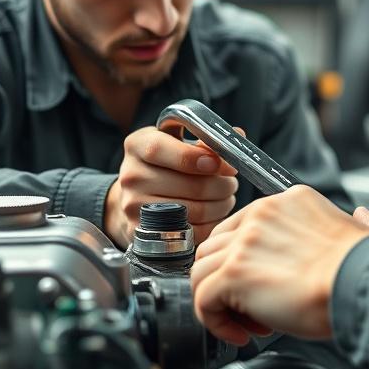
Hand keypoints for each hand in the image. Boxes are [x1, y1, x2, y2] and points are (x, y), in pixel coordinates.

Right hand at [102, 126, 238, 246]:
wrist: (134, 197)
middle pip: (192, 185)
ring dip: (221, 205)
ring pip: (196, 210)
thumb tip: (237, 136)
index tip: (227, 165)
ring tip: (224, 199)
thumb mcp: (177, 142)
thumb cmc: (164, 164)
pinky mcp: (142, 232)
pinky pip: (190, 232)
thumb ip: (205, 138)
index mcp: (138, 145)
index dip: (202, 158)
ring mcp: (133, 206)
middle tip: (231, 184)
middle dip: (223, 186)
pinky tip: (212, 216)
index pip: (169, 150)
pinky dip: (209, 225)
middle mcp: (131, 175)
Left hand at [190, 185, 368, 344]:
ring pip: (201, 272)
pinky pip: (202, 299)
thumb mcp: (359, 230)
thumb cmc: (365, 268)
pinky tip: (241, 335)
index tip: (263, 284)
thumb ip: (353, 222)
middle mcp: (261, 215)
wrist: (362, 283)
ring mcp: (243, 243)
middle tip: (255, 307)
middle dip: (227, 280)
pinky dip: (215, 322)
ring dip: (220, 302)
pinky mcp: (233, 273)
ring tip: (248, 323)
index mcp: (287, 202)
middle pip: (215, 247)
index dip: (245, 261)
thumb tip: (363, 218)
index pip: (241, 227)